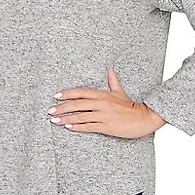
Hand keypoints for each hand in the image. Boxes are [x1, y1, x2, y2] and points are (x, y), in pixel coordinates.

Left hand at [48, 64, 166, 138]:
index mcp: (102, 94)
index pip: (81, 92)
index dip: (67, 93)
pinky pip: (89, 126)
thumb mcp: (120, 91)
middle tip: (50, 110)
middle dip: (62, 107)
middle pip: (77, 104)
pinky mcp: (106, 126)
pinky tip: (68, 127)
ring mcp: (103, 115)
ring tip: (54, 120)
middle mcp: (101, 104)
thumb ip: (112, 80)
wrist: (144, 118)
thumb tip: (109, 67)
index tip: (56, 96)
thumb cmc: (131, 106)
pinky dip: (78, 127)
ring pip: (80, 116)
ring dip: (66, 118)